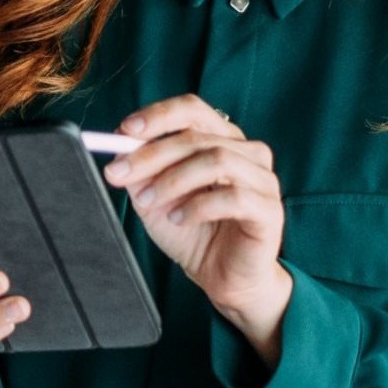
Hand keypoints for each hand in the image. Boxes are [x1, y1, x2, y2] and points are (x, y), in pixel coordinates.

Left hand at [104, 95, 289, 361]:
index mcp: (221, 140)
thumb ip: (140, 173)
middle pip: (197, 137)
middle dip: (151, 154)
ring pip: (216, 161)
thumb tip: (117, 149)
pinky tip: (179, 219)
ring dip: (173, 180)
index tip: (123, 130)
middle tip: (119, 173)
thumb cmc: (191, 231)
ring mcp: (264, 180)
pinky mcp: (270, 210)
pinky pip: (234, 197)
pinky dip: (198, 206)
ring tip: (150, 203)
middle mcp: (247, 153)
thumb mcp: (154, 198)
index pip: (192, 110)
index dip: (158, 115)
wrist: (222, 277)